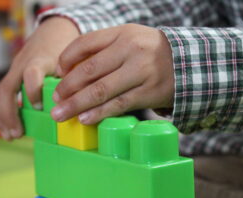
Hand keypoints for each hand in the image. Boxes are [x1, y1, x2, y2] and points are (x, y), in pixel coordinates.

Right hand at [0, 17, 79, 139]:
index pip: (32, 73)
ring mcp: (16, 68)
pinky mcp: (14, 73)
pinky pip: (3, 93)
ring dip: (4, 116)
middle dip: (11, 113)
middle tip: (19, 133)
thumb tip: (82, 104)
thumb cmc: (67, 46)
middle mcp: (24, 63)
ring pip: (2, 92)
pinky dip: (3, 111)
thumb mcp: (74, 58)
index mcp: (41, 59)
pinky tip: (9, 126)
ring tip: (12, 135)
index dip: (33, 90)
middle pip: (8, 88)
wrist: (55, 29)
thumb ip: (75, 77)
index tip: (41, 107)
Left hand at [52, 24, 173, 123]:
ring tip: (61, 114)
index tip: (59, 74)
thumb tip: (71, 69)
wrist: (187, 62)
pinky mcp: (149, 92)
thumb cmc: (150, 51)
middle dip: (68, 87)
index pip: (85, 43)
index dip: (67, 59)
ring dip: (78, 104)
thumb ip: (103, 48)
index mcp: (122, 33)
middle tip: (54, 100)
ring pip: (102, 90)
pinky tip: (85, 119)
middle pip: (90, 70)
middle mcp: (131, 50)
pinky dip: (100, 113)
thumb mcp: (129, 39)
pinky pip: (119, 104)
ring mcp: (141, 72)